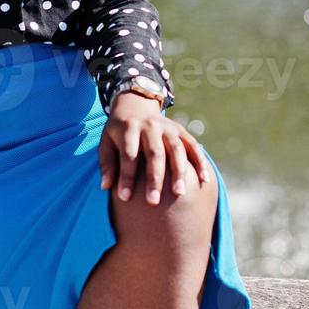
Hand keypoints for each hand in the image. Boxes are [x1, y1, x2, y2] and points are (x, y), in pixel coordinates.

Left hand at [98, 92, 212, 204]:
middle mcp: (150, 125)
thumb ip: (107, 164)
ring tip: (179, 193)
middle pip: (154, 153)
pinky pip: (193, 146)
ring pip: (176, 149)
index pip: (128, 155)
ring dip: (179, 171)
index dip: (126, 176)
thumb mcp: (107, 143)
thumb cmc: (118, 133)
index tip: (124, 198)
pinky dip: (200, 162)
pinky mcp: (180, 130)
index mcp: (129, 128)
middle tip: (153, 202)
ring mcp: (168, 127)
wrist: (134, 106)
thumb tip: (105, 187)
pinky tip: (203, 180)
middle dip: (154, 178)